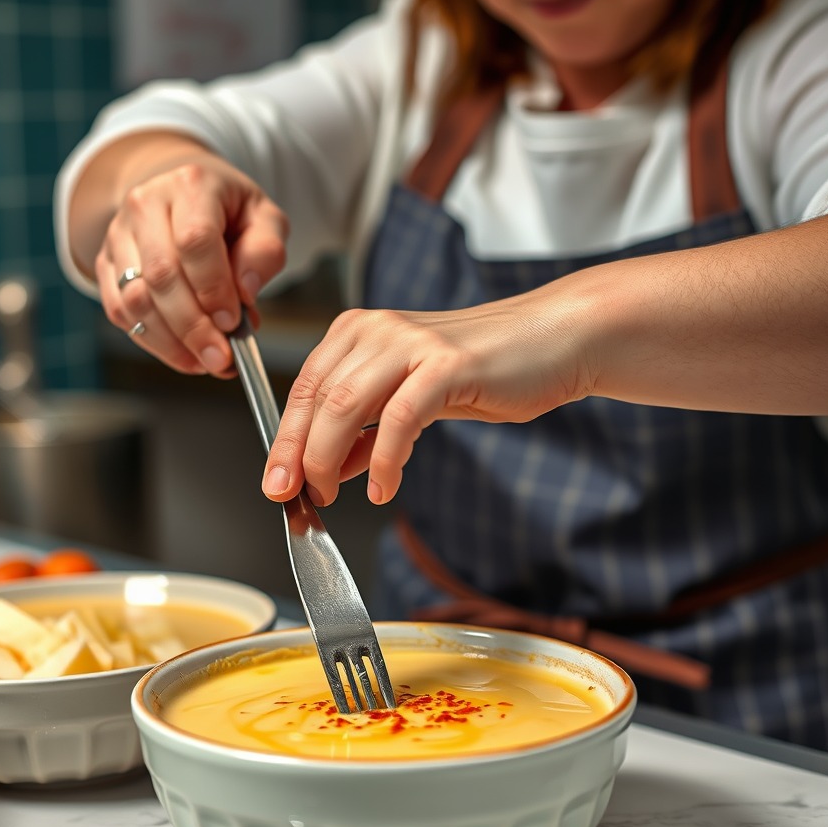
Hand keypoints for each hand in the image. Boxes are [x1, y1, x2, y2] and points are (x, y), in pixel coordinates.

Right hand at [94, 140, 288, 375]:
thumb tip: (246, 291)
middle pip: (162, 275)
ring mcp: (118, 234)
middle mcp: (145, 204)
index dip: (213, 288)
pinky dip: (153, 342)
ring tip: (205, 361)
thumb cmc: (229, 213)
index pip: (195, 240)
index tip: (232, 322)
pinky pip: (120, 312)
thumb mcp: (264, 220)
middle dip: (193, 327)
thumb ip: (264, 252)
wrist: (186, 198)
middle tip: (220, 357)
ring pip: (135, 299)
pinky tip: (182, 354)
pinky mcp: (105, 263)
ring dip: (172, 342)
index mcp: (190, 185)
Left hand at [262, 287, 596, 506]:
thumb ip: (365, 430)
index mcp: (359, 331)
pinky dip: (384, 461)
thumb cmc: (483, 370)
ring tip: (329, 495)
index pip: (303, 388)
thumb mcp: (408, 399)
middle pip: (315, 399)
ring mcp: (411, 344)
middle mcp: (377, 330)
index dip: (284, 440)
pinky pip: (398, 419)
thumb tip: (326, 468)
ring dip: (328, 459)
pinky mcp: (446, 365)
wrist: (550, 341)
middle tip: (292, 496)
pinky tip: (382, 487)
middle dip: (296, 455)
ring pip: (344, 406)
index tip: (277, 483)